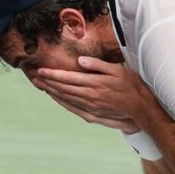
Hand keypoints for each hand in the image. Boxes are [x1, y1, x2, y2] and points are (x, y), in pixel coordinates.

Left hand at [34, 57, 154, 131]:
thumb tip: (80, 61)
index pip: (68, 78)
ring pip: (65, 98)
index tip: (40, 70)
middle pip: (63, 88)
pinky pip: (72, 106)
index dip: (53, 74)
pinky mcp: (92, 112)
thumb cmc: (131, 85)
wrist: (140, 107)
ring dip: (51, 91)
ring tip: (41, 85)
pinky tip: (55, 97)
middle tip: (34, 76)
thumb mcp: (118, 70)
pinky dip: (61, 101)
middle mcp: (89, 96)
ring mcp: (90, 106)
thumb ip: (98, 65)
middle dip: (47, 82)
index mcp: (94, 84)